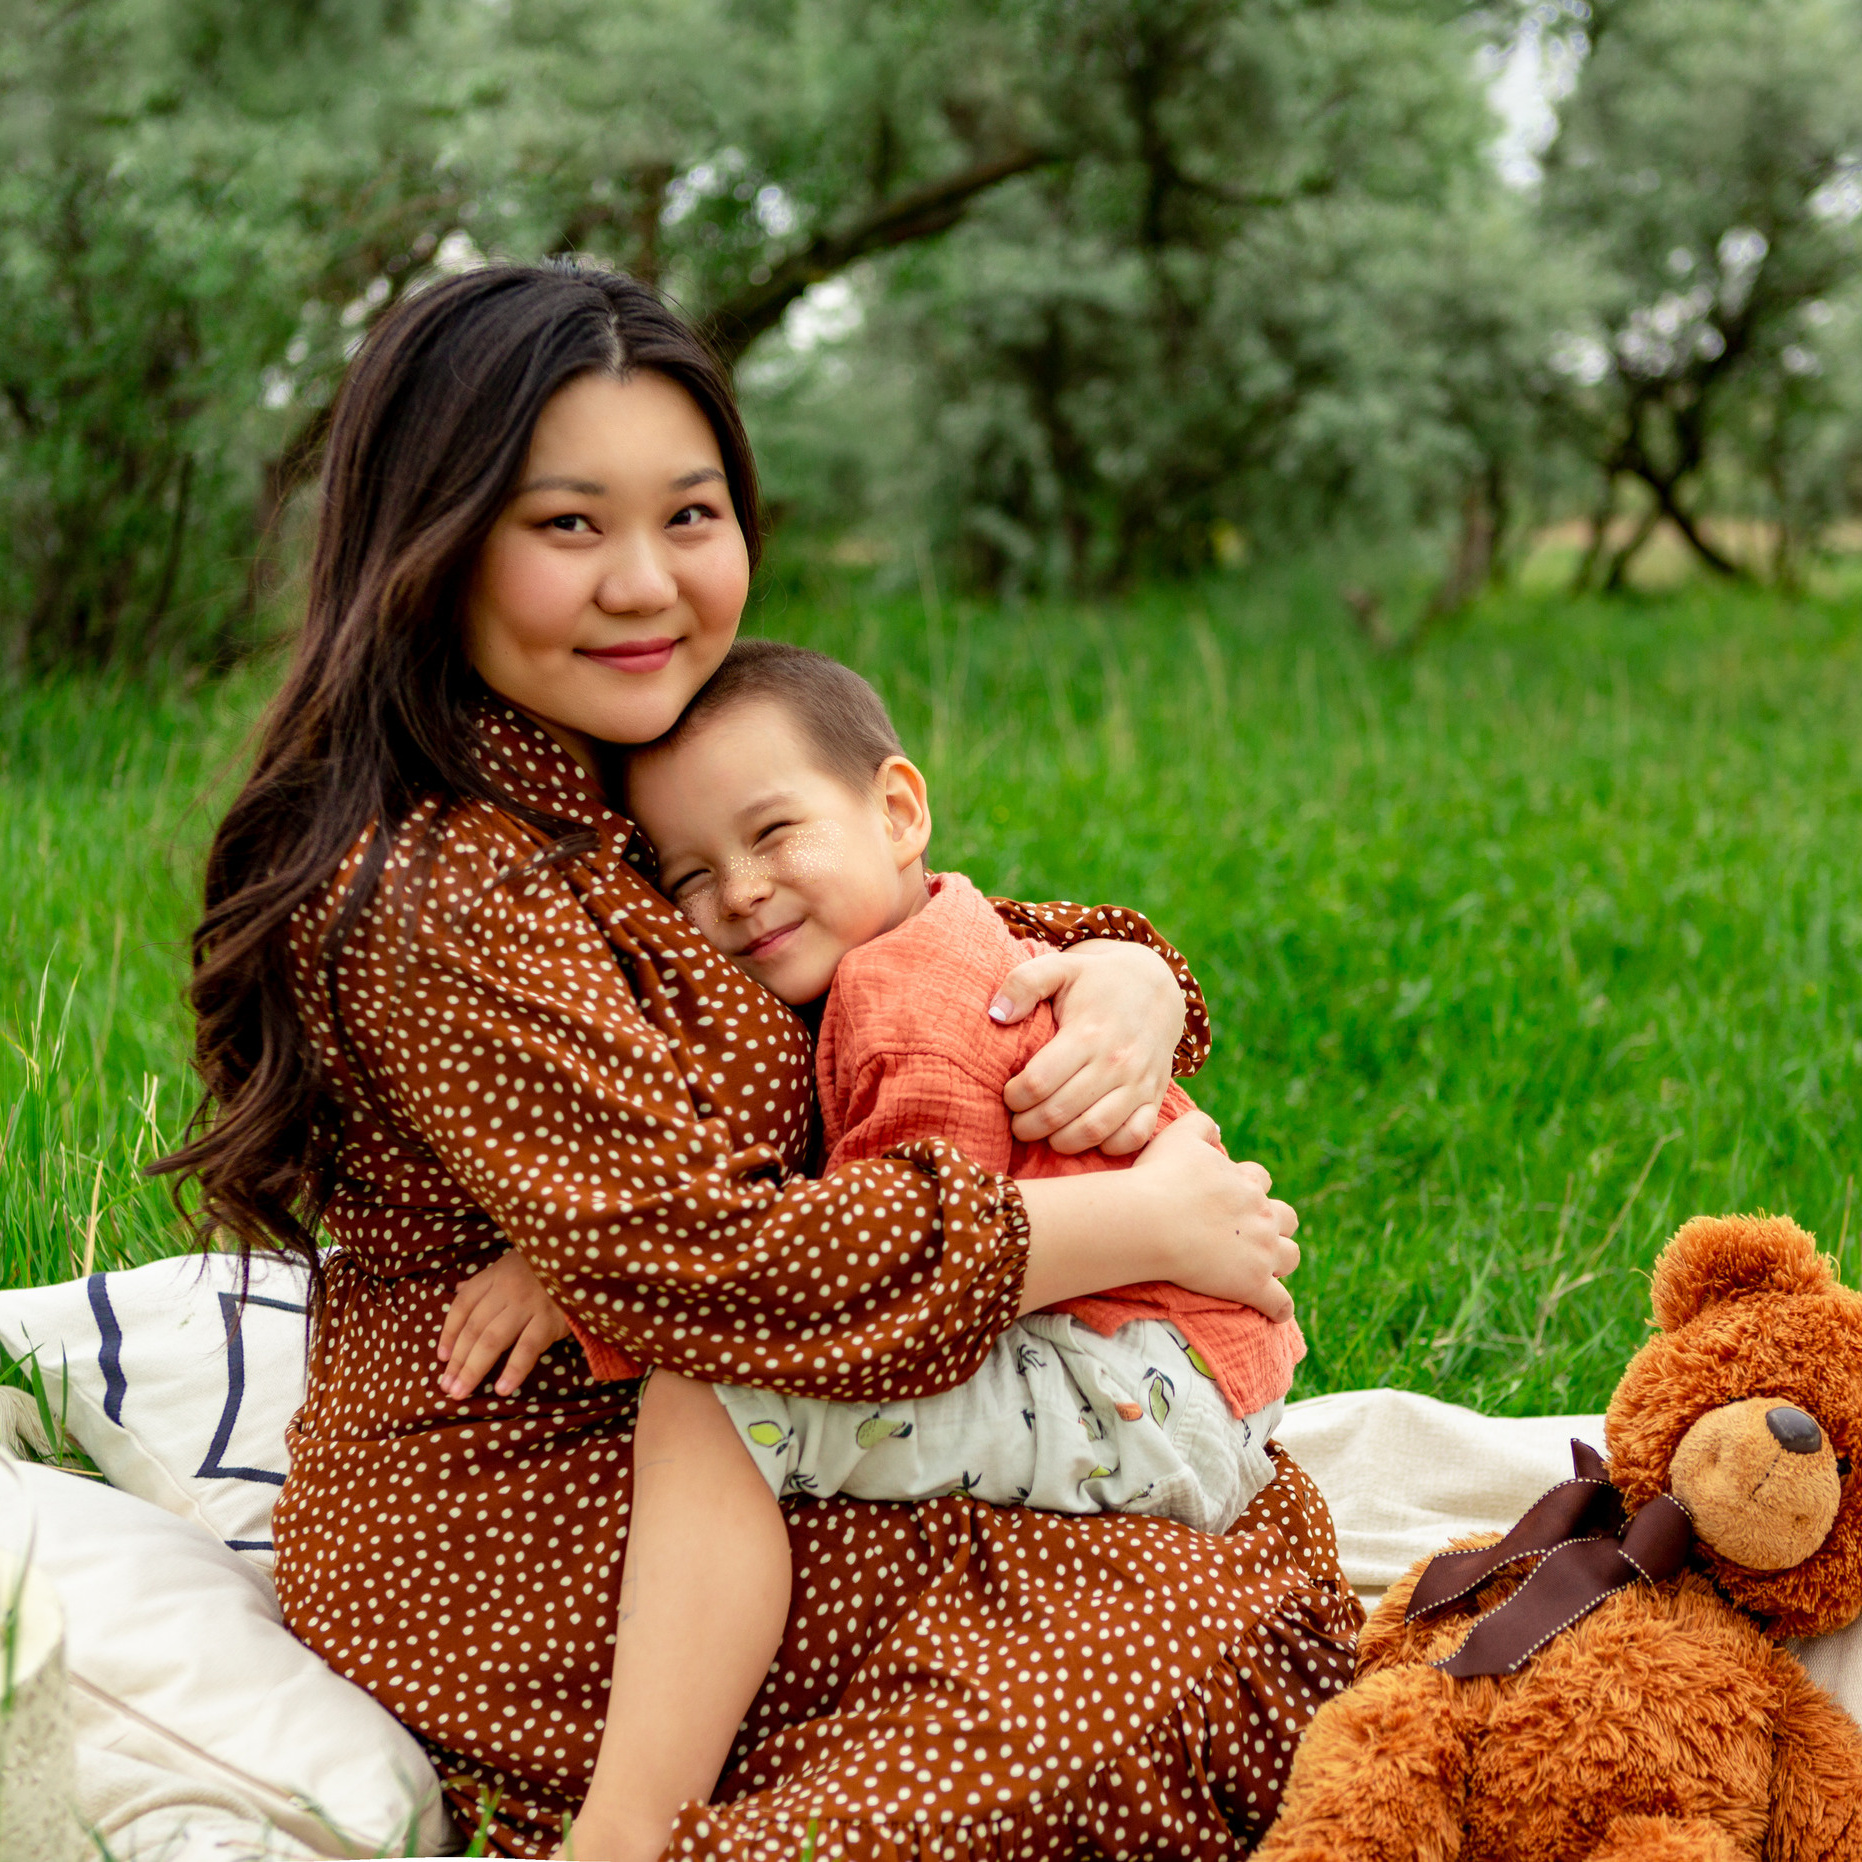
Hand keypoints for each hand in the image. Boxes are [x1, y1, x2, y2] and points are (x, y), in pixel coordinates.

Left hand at [437, 1250, 572, 1399]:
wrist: (586, 1258)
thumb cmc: (546, 1266)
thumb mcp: (511, 1264)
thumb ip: (486, 1281)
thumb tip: (459, 1291)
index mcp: (495, 1275)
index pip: (462, 1306)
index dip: (449, 1333)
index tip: (441, 1358)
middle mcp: (507, 1289)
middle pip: (473, 1328)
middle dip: (457, 1360)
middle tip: (446, 1387)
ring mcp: (528, 1304)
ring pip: (492, 1340)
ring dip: (473, 1369)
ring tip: (460, 1392)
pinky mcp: (551, 1319)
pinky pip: (527, 1349)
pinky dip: (513, 1370)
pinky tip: (501, 1390)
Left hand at [995, 940, 1185, 1155]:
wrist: (1154, 986)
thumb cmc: (1095, 981)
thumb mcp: (1059, 968)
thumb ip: (1023, 983)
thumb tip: (995, 1015)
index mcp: (1087, 1033)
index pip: (1038, 1082)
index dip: (1013, 1097)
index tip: (1008, 1094)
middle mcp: (1116, 1061)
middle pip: (1059, 1113)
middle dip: (1027, 1126)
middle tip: (1017, 1123)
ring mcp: (1139, 1082)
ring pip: (1093, 1131)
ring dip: (1060, 1142)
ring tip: (1045, 1133)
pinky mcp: (1155, 1096)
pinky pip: (1133, 1137)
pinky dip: (1107, 1146)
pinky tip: (1085, 1135)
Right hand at [1130, 1113, 1299, 1322]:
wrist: (1153, 1221)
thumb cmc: (1160, 1178)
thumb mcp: (1179, 1136)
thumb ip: (1200, 1124)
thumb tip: (1216, 1128)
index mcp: (1246, 1182)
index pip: (1260, 1179)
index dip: (1249, 1186)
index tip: (1231, 1196)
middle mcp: (1262, 1215)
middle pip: (1287, 1217)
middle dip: (1275, 1222)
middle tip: (1250, 1232)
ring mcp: (1261, 1252)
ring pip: (1291, 1256)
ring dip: (1281, 1260)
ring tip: (1264, 1267)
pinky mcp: (1254, 1285)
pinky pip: (1280, 1303)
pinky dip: (1280, 1307)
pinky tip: (1275, 1311)